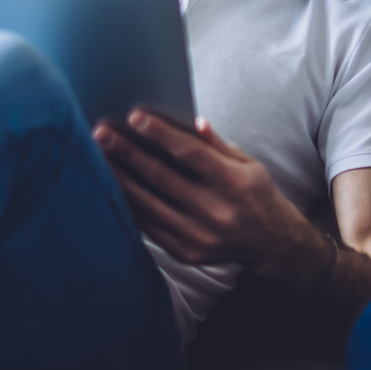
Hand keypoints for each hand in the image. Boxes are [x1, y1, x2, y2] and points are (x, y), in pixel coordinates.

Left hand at [93, 109, 320, 273]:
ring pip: (148, 203)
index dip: (160, 134)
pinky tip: (114, 187)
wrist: (270, 242)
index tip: (134, 117)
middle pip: (162, 177)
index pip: (191, 153)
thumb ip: (217, 145)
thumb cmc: (255, 193)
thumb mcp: (248, 163)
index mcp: (235, 184)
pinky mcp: (186, 252)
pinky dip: (130, 205)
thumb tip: (191, 122)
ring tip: (100, 158)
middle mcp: (217, 212)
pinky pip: (149, 226)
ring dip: (121, 178)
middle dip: (128, 152)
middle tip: (101, 134)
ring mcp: (199, 236)